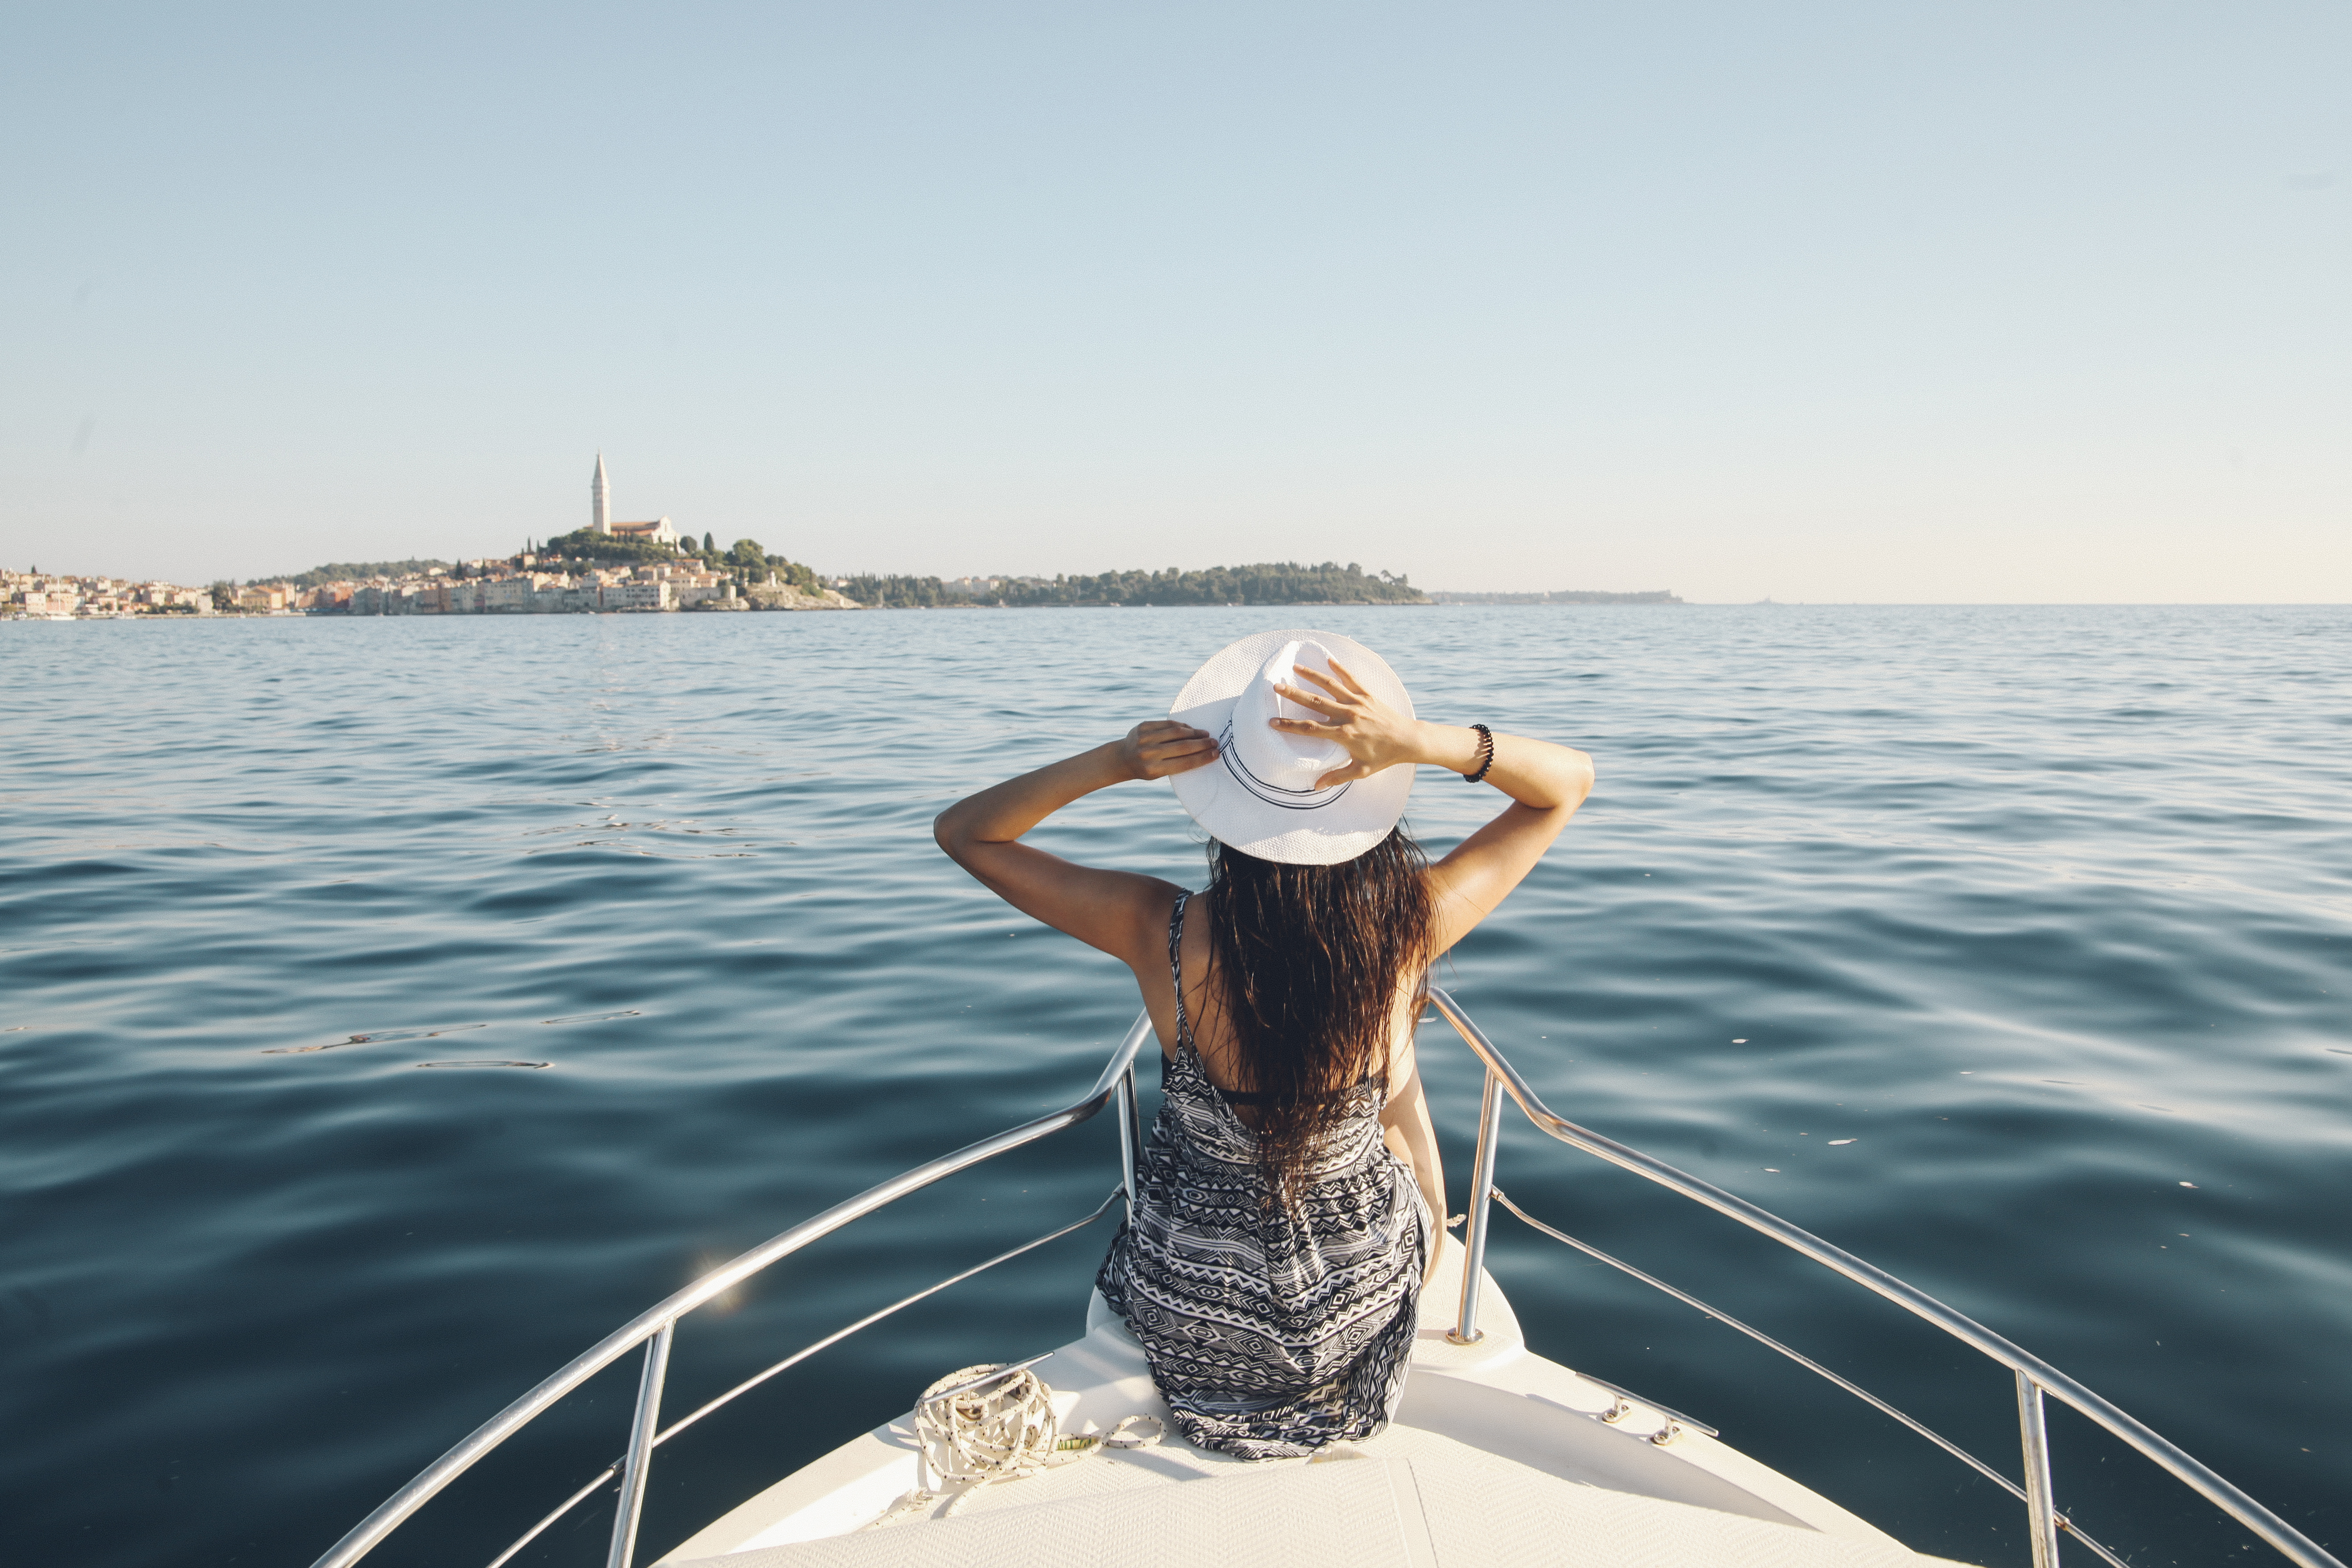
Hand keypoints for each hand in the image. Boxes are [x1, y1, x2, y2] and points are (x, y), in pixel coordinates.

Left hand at [1116, 719, 1219, 780]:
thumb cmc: (1145, 768)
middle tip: (1215, 742)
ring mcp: (1144, 738)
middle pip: (1182, 747)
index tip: (1216, 754)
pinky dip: (1181, 726)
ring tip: (1205, 734)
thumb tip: (1202, 751)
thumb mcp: (1158, 772)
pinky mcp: (1143, 726)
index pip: (1184, 763)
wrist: (1122, 758)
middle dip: (1202, 744)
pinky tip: (1190, 729)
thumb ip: (1176, 763)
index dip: (1202, 758)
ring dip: (1194, 733)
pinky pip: (1167, 724)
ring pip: (1176, 732)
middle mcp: (1148, 753)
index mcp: (1153, 769)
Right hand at [1270, 657, 1424, 786]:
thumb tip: (1316, 786)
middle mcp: (1348, 715)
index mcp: (1344, 734)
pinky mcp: (1368, 695)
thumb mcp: (1360, 771)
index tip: (1272, 722)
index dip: (1289, 726)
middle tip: (1276, 686)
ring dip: (1312, 675)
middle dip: (1294, 694)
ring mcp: (1358, 703)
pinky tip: (1329, 659)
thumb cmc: (1384, 757)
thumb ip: (1337, 777)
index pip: (1310, 729)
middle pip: (1315, 702)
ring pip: (1331, 686)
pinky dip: (1340, 668)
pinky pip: (1352, 679)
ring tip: (1295, 667)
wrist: (1409, 740)